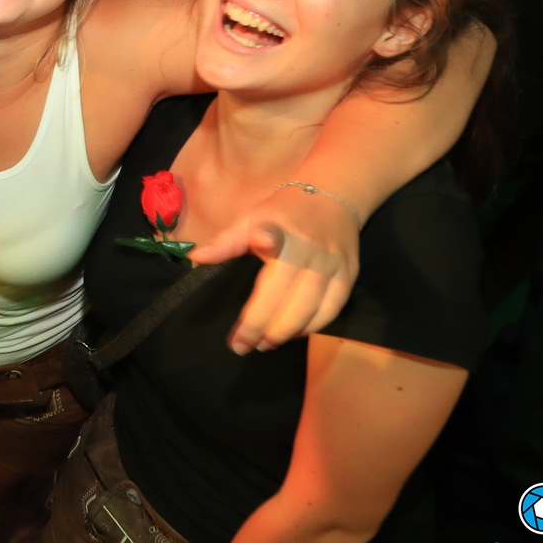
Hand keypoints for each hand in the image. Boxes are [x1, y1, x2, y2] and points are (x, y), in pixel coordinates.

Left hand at [189, 183, 360, 354]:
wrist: (334, 196)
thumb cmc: (283, 214)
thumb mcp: (252, 218)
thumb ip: (226, 242)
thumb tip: (195, 258)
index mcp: (278, 227)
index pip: (273, 233)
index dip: (267, 238)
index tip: (262, 240)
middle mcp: (307, 246)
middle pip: (285, 290)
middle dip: (260, 323)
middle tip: (240, 345)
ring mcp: (331, 263)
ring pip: (309, 306)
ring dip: (284, 331)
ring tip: (263, 345)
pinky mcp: (348, 275)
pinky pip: (331, 309)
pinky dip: (311, 326)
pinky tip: (292, 334)